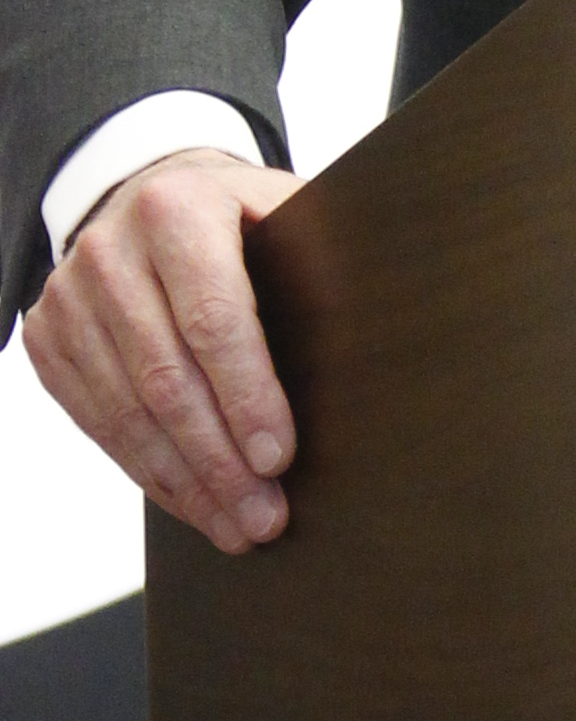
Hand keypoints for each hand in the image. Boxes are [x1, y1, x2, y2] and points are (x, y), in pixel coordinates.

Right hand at [24, 152, 305, 552]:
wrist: (146, 194)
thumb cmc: (238, 217)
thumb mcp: (283, 210)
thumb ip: (320, 258)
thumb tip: (382, 338)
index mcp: (177, 210)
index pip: (213, 318)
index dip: (248, 395)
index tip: (281, 457)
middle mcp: (109, 252)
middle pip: (166, 379)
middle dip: (220, 461)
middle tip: (266, 517)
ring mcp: (68, 298)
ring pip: (126, 413)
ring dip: (186, 483)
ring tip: (238, 527)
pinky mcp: (47, 339)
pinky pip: (97, 422)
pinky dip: (148, 471)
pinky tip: (192, 502)